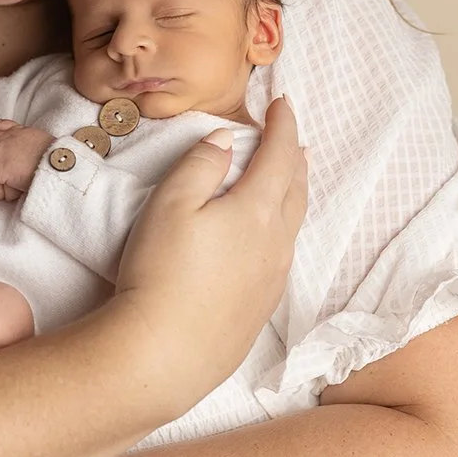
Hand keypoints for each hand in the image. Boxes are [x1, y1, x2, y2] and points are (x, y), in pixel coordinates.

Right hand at [108, 96, 310, 405]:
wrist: (164, 354)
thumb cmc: (161, 273)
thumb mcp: (170, 205)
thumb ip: (200, 165)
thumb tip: (225, 141)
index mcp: (258, 210)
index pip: (280, 155)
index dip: (282, 125)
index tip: (283, 103)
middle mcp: (276, 244)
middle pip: (296, 189)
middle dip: (294, 157)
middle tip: (292, 136)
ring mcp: (272, 280)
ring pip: (293, 224)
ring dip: (294, 193)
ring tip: (291, 178)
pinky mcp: (260, 309)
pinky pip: (282, 255)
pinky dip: (283, 229)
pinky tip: (270, 237)